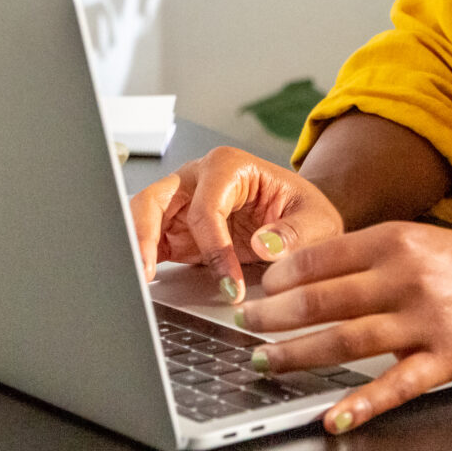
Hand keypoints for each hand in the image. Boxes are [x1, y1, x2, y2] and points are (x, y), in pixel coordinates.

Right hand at [130, 146, 344, 302]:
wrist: (300, 219)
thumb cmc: (304, 210)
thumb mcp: (315, 220)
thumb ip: (294, 233)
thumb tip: (266, 245)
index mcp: (228, 166)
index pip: (207, 208)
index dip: (215, 248)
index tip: (232, 284)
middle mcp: (197, 179)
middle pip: (154, 200)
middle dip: (144, 235)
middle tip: (145, 273)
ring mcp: (182, 204)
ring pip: (143, 219)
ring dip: (137, 248)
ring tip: (138, 281)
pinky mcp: (176, 231)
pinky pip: (151, 243)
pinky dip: (144, 261)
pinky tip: (145, 281)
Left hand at [236, 221, 451, 435]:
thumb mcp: (424, 241)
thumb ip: (374, 255)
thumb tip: (311, 271)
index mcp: (397, 241)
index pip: (321, 257)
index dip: (280, 277)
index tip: (258, 290)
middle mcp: (407, 275)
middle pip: (324, 299)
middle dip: (275, 317)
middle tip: (247, 327)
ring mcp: (427, 318)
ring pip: (346, 340)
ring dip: (297, 355)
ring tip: (266, 363)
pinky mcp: (447, 357)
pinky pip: (395, 385)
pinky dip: (360, 404)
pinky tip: (333, 416)